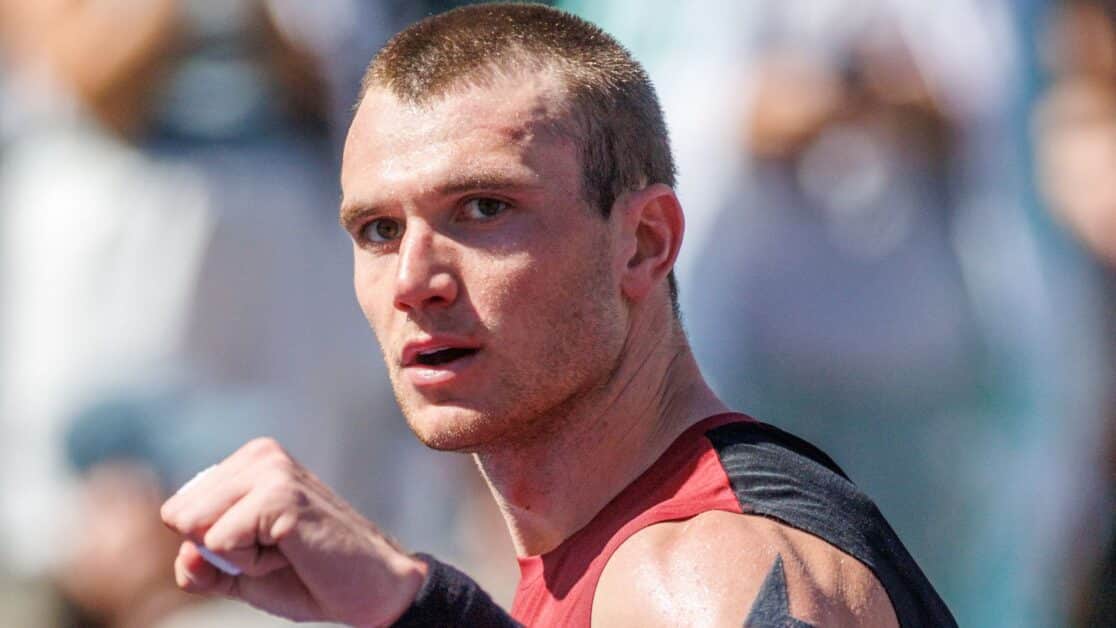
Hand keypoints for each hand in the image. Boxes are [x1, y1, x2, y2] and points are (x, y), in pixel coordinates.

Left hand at [160, 437, 426, 626]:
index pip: (178, 509)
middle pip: (179, 516)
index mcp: (250, 462)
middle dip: (220, 550)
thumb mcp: (240, 573)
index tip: (265, 548)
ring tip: (286, 551)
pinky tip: (293, 554)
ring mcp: (271, 470)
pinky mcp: (280, 494)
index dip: (212, 547)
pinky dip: (250, 563)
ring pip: (196, 527)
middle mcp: (260, 454)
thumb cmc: (311, 578)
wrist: (373, 591)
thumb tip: (186, 551)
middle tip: (278, 552)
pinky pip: (219, 541)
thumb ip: (200, 563)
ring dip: (236, 557)